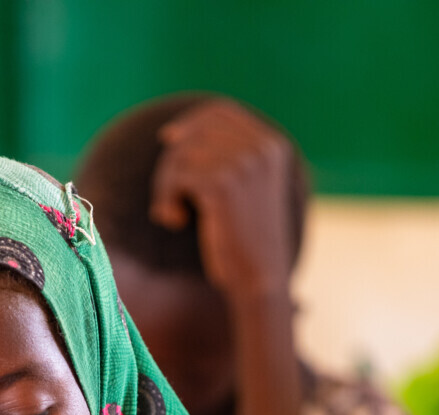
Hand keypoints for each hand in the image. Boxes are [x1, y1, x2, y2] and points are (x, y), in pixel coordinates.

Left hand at [150, 99, 296, 300]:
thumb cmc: (242, 240)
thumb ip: (219, 158)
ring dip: (165, 185)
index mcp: (273, 145)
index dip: (190, 123)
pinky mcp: (222, 185)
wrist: (258, 279)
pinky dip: (165, 199)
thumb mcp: (240, 190)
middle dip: (172, 161)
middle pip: (196, 132)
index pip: (221, 112)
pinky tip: (175, 221)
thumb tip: (169, 134)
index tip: (168, 141)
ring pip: (181, 154)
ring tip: (173, 212)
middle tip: (169, 195)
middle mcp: (262, 148)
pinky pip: (176, 177)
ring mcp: (244, 164)